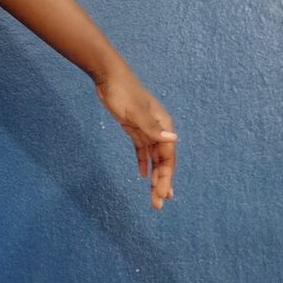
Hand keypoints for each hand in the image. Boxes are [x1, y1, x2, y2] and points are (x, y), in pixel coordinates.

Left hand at [93, 68, 177, 209]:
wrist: (109, 78)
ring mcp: (147, 129)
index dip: (166, 178)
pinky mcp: (134, 128)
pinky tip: (141, 175)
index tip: (162, 195)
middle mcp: (159, 129)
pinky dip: (143, 163)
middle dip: (162, 183)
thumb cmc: (123, 92)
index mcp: (163, 126)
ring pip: (153, 158)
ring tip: (155, 196)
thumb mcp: (134, 112)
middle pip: (163, 161)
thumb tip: (173, 139)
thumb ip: (152, 128)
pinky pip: (142, 150)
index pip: (168, 158)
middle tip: (158, 204)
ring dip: (154, 177)